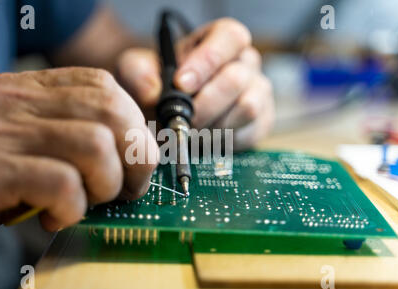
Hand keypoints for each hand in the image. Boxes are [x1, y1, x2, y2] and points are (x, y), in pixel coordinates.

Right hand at [0, 68, 157, 258]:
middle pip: (111, 113)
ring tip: (81, 204)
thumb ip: (80, 135)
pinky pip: (62, 183)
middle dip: (133, 160)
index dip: (134, 127)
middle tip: (120, 191)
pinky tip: (52, 216)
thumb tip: (140, 151)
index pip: (105, 87)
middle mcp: (12, 100)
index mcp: (29, 88)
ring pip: (95, 146)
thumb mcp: (38, 144)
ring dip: (104, 186)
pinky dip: (72, 209)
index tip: (132, 163)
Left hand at [117, 18, 274, 150]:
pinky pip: (250, 134)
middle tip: (182, 122)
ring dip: (214, 126)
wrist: (168, 112)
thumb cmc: (157, 84)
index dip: (207, 61)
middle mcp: (245, 63)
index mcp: (220, 39)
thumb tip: (154, 96)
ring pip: (247, 108)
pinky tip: (205, 140)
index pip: (229, 37)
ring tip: (192, 132)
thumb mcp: (137, 71)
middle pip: (236, 79)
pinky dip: (223, 143)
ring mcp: (257, 92)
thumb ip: (138, 75)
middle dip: (204, 106)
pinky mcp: (261, 121)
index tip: (181, 84)